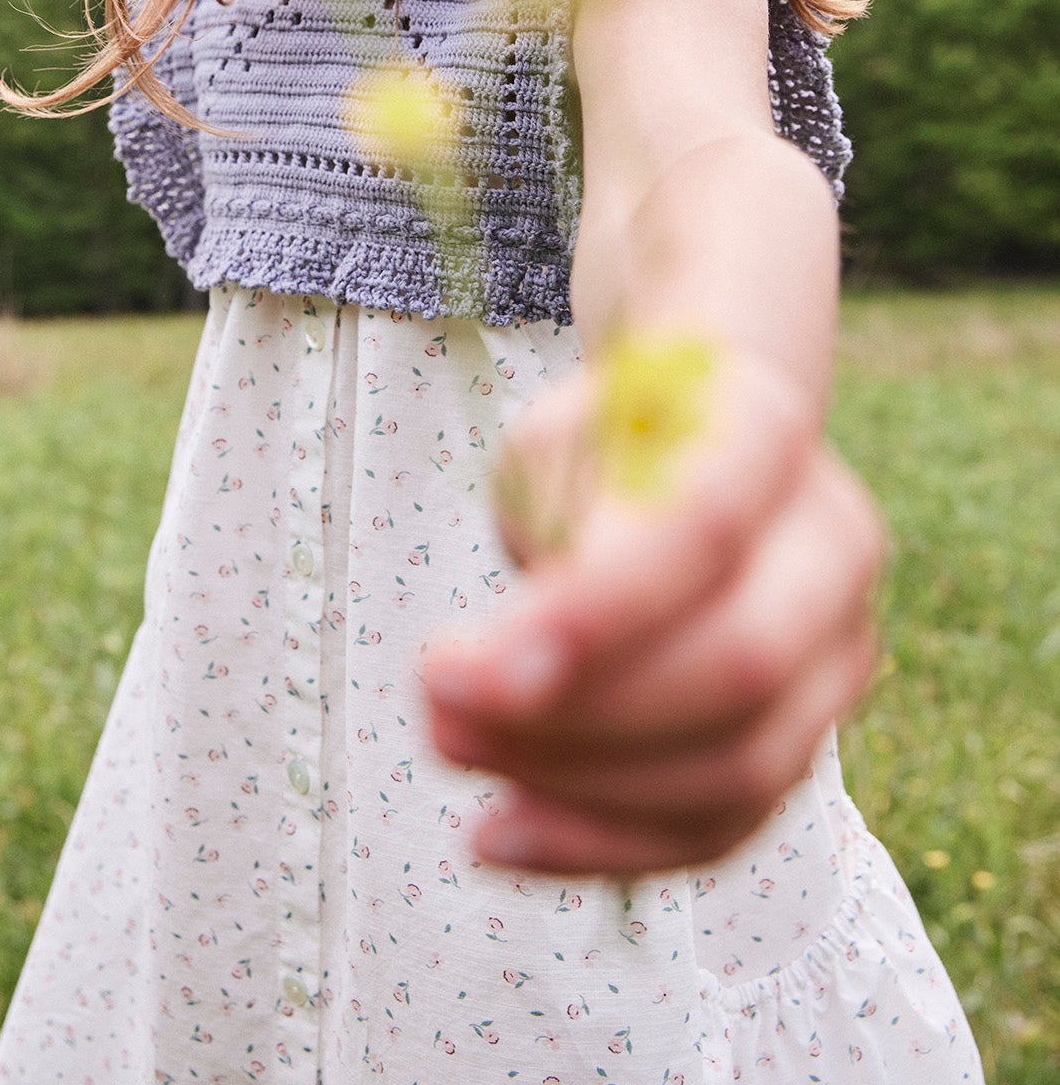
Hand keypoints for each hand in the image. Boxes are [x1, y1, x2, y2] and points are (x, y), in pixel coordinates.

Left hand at [420, 354, 884, 875]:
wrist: (686, 452)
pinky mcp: (806, 736)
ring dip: (579, 786)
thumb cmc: (600, 445)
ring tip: (453, 748)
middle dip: (575, 716)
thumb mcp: (556, 444)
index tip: (453, 667)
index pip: (702, 528)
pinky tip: (502, 833)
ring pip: (739, 764)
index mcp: (768, 431)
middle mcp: (832, 542)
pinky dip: (607, 845)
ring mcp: (837, 650)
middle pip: (740, 663)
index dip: (591, 611)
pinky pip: (723, 826)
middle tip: (437, 710)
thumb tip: (509, 675)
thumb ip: (545, 533)